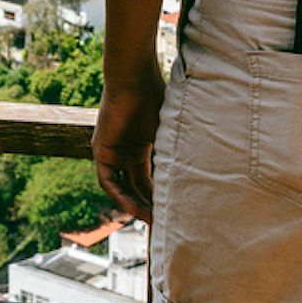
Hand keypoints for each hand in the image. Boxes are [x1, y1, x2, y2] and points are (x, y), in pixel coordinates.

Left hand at [92, 67, 164, 219]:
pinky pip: (108, 181)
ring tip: (151, 221)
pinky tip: (133, 208)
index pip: (148, 179)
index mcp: (140, 146)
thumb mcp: (169, 131)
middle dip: (148, 206)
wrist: (134, 78)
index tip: (172, 212)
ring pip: (121, 187)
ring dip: (134, 205)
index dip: (159, 197)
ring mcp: (112, 151)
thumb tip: (200, 171)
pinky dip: (120, 195)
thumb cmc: (155, 96)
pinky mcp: (101, 150)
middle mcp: (125, 151)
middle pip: (136, 187)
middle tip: (163, 224)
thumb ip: (176, 151)